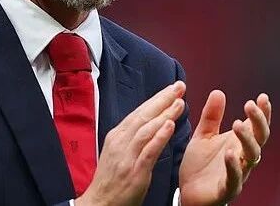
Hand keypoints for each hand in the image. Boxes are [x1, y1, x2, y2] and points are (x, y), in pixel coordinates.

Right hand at [76, 81, 186, 205]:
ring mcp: (127, 156)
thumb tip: (147, 121)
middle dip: (162, 99)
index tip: (171, 88)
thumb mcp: (117, 152)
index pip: (139, 112)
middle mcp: (121, 142)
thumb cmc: (110, 180)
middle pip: (143, 115)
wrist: (99, 203)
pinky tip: (170, 126)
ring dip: (164, 114)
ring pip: (147, 130)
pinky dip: (159, 137)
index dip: (156, 99)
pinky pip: (148, 151)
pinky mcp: (134, 172)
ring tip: (179, 103)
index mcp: (117, 136)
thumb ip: (131, 137)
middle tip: (179, 86)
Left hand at [178, 92, 270, 205]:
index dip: (262, 113)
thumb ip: (211, 116)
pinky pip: (235, 178)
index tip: (263, 97)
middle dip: (258, 121)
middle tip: (250, 105)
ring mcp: (238, 173)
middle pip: (260, 138)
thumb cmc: (200, 166)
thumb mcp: (203, 135)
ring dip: (247, 140)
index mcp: (238, 143)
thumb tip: (218, 92)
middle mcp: (242, 157)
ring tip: (238, 125)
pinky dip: (234, 166)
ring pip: (251, 156)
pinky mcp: (227, 189)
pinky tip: (230, 154)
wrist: (187, 193)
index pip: (257, 126)